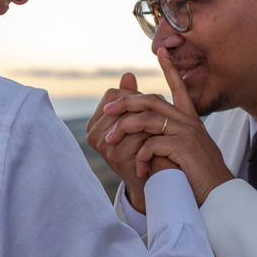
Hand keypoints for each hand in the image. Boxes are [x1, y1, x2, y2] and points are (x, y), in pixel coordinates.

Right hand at [86, 73, 154, 211]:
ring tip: (163, 130)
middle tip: (163, 116)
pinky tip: (163, 142)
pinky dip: (153, 135)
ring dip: (151, 121)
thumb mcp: (138, 121)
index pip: (113, 94)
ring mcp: (102, 145)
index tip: (151, 105)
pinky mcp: (115, 155)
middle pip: (122, 104)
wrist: (154, 182)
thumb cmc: (147, 148)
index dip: (134, 95)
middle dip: (144, 107)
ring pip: (131, 117)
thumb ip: (132, 99)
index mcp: (95, 122)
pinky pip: (138, 133)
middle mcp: (93, 133)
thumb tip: (129, 74)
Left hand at [102, 49, 233, 205]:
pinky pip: (153, 143)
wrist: (218, 195)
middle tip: (107, 110)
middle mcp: (189, 121)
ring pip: (148, 119)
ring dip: (125, 129)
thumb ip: (165, 138)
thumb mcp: (181, 152)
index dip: (170, 69)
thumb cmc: (198, 177)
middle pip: (152, 100)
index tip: (161, 51)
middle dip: (126, 102)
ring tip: (111, 141)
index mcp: (190, 119)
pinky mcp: (184, 146)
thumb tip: (143, 134)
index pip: (179, 87)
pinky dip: (141, 155)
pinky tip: (139, 168)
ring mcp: (187, 132)